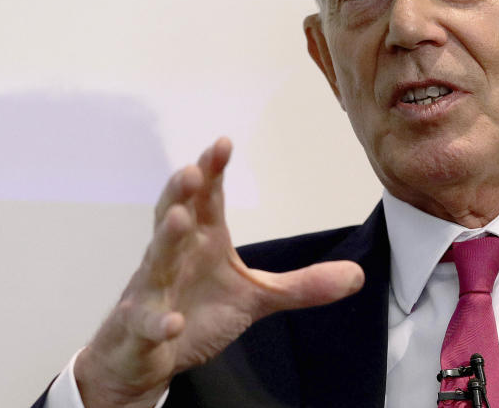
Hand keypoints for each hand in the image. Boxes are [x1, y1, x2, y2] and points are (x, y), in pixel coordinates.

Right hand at [74, 138, 363, 407]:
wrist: (143, 356)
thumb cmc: (194, 310)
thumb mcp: (256, 297)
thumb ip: (302, 285)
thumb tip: (357, 275)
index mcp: (201, 240)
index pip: (206, 198)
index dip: (211, 170)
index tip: (223, 143)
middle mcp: (173, 257)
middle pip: (172, 216)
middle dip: (181, 192)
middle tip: (193, 169)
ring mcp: (151, 290)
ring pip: (155, 260)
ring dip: (165, 239)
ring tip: (178, 218)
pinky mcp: (141, 327)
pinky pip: (148, 322)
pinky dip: (158, 321)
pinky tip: (172, 321)